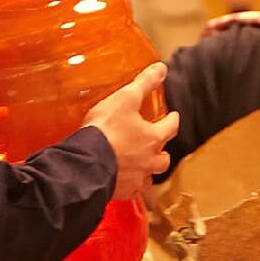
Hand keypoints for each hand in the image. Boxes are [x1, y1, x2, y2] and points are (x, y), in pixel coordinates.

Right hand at [83, 62, 178, 199]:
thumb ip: (144, 83)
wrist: (87, 163)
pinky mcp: (121, 192)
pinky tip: (123, 182)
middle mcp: (149, 161)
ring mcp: (135, 179)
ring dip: (147, 172)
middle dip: (162, 152)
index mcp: (153, 138)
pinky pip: (130, 191)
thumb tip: (160, 69)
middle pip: (163, 159)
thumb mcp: (125, 99)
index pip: (170, 127)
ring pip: (148, 178)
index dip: (172, 120)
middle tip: (157, 146)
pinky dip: (129, 186)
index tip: (172, 117)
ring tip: (141, 167)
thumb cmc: (106, 131)